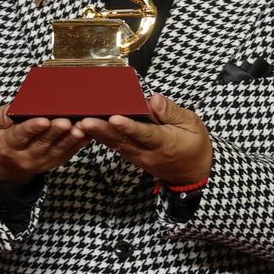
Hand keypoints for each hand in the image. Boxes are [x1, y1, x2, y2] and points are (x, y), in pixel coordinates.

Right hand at [0, 104, 91, 183]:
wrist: (4, 166)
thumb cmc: (0, 139)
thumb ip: (0, 117)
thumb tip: (10, 112)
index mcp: (8, 144)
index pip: (20, 136)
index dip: (32, 128)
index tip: (44, 120)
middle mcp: (25, 156)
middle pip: (43, 143)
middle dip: (56, 132)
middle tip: (66, 121)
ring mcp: (40, 162)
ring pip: (58, 150)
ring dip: (71, 139)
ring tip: (81, 128)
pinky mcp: (53, 163)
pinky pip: (67, 154)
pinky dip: (78, 145)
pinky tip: (87, 135)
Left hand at [79, 94, 212, 186]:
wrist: (193, 172)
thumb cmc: (194, 144)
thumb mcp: (192, 124)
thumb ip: (171, 112)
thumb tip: (153, 100)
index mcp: (166, 143)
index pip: (145, 134)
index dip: (129, 127)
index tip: (115, 118)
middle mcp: (148, 153)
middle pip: (123, 141)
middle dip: (103, 130)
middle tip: (85, 121)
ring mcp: (138, 157)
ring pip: (115, 144)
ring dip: (97, 134)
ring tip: (79, 123)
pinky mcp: (132, 157)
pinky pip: (115, 146)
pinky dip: (101, 137)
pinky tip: (87, 128)